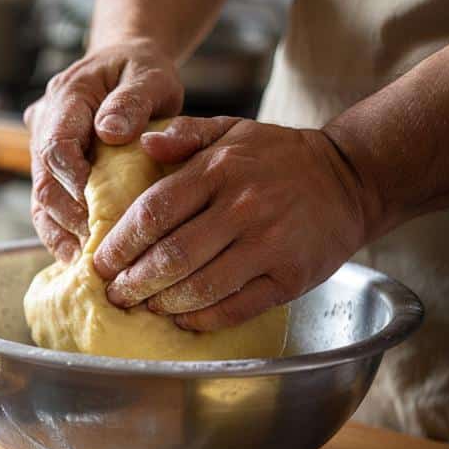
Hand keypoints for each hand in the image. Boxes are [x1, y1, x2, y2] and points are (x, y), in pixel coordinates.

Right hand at [25, 39, 184, 262]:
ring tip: (83, 263)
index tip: (95, 207)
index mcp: (66, 96)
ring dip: (60, 233)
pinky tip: (78, 258)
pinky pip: (48, 206)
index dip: (72, 180)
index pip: (56, 145)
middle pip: (44, 180)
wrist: (124, 67)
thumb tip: (111, 131)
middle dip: (67, 218)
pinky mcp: (50, 170)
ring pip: (40, 199)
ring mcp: (42, 149)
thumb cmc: (140, 71)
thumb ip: (132, 100)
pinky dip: (62, 232)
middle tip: (96, 246)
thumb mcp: (149, 75)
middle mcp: (44, 123)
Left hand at [93, 117, 377, 330]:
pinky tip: (181, 317)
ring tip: (143, 306)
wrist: (350, 179)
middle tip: (114, 294)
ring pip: (200, 287)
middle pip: (171, 256)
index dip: (119, 245)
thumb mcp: (231, 130)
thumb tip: (141, 143)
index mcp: (219, 170)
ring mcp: (269, 245)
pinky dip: (201, 318)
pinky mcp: (291, 278)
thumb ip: (184, 134)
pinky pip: (235, 307)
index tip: (98, 264)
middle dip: (133, 282)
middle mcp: (243, 207)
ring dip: (162, 303)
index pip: (153, 212)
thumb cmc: (277, 157)